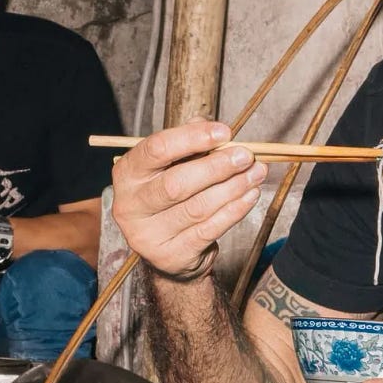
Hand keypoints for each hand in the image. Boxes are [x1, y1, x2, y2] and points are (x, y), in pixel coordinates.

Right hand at [110, 120, 267, 280]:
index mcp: (127, 174)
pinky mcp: (171, 256)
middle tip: (246, 156)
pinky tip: (250, 195)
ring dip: (233, 188)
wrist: (167, 250)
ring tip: (256, 173)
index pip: (156, 149)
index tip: (225, 132)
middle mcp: (130, 206)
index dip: (192, 138)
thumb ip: (188, 145)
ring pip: (198, 208)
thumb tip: (211, 126)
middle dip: (217, 167)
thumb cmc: (171, 198)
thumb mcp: (172, 167)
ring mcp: (148, 235)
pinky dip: (234, 210)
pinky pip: (209, 230)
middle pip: (176, 183)